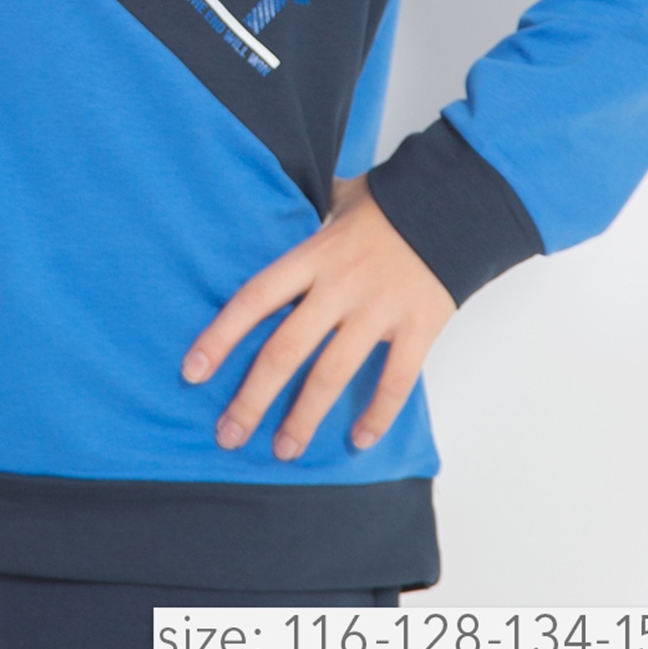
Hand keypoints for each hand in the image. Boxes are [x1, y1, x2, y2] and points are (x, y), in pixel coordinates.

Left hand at [181, 174, 454, 460]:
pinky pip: (396, 381)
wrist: (455, 205)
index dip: (221, 335)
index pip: (255, 297)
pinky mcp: (418, 328)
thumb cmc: (390, 204)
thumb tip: (272, 198)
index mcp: (314, 255)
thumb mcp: (340, 198)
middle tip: (229, 434)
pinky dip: (378, 415)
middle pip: (286, 349)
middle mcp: (340, 286)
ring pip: (332, 374)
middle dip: (253, 398)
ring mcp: (379, 310)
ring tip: (284, 450)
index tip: (193, 370)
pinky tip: (358, 440)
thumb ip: (307, 211)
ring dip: (304, 418)